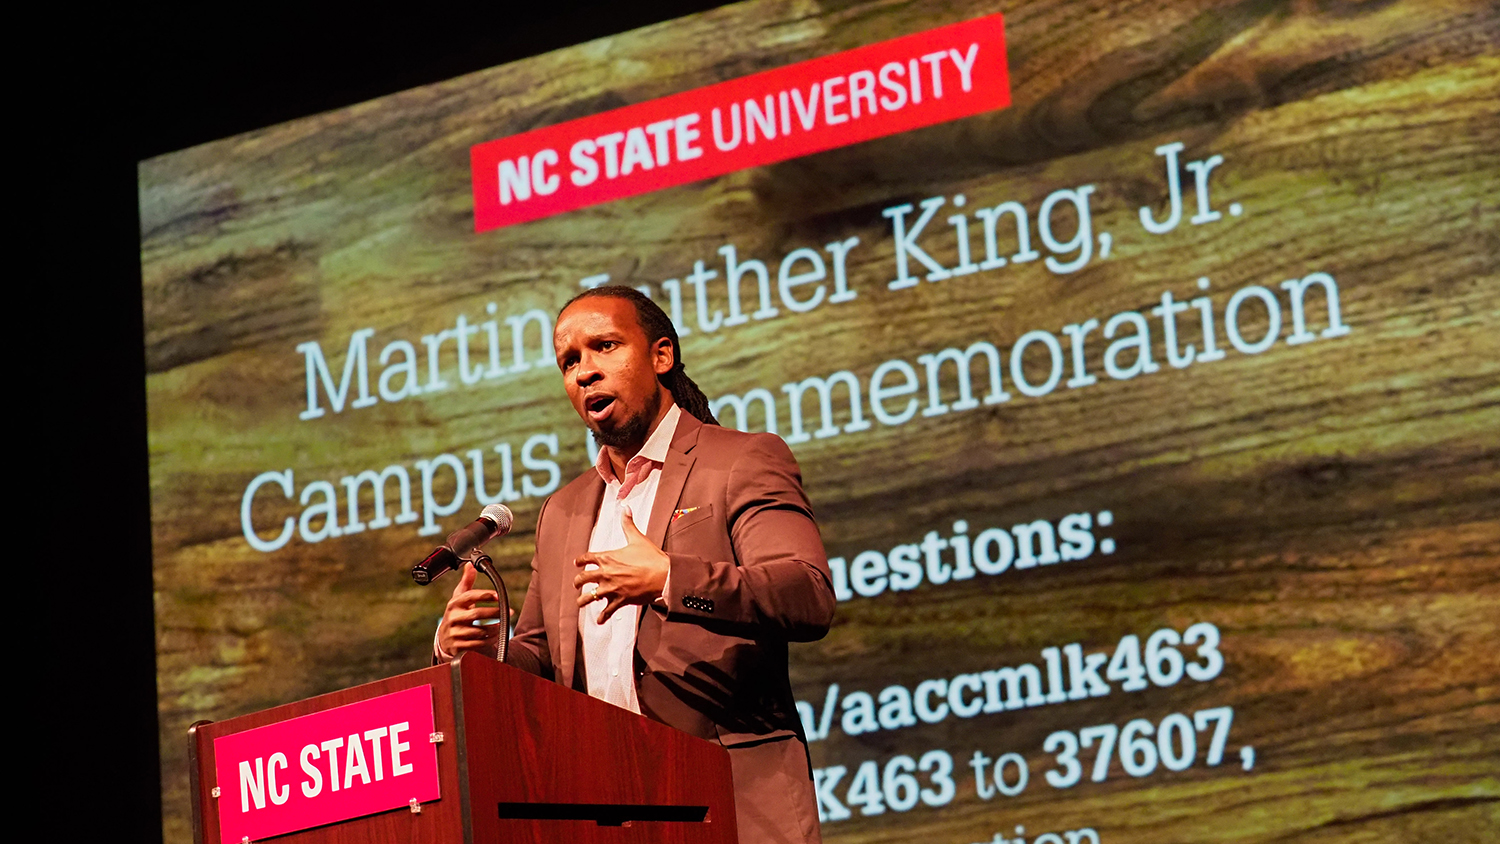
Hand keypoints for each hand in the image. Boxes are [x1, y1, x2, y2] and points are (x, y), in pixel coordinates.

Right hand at [436, 562, 508, 658]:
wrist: (444, 637)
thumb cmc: (456, 613)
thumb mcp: (459, 597)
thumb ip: (466, 581)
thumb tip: (471, 565)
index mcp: (454, 603)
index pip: (470, 596)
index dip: (486, 595)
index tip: (499, 596)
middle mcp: (453, 618)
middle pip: (476, 614)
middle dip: (495, 612)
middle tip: (509, 611)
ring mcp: (454, 633)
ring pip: (478, 631)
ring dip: (494, 628)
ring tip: (504, 624)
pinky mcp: (458, 646)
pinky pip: (477, 644)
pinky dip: (489, 640)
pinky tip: (496, 635)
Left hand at [574, 507, 669, 622]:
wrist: (663, 576)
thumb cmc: (651, 557)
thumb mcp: (637, 539)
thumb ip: (628, 524)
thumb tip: (625, 508)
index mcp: (607, 558)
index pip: (585, 558)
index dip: (579, 561)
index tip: (577, 563)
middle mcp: (605, 574)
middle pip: (582, 579)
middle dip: (577, 582)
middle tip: (577, 584)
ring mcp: (611, 589)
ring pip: (588, 598)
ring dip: (582, 601)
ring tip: (580, 603)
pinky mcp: (619, 600)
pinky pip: (606, 612)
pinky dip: (602, 617)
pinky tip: (599, 620)